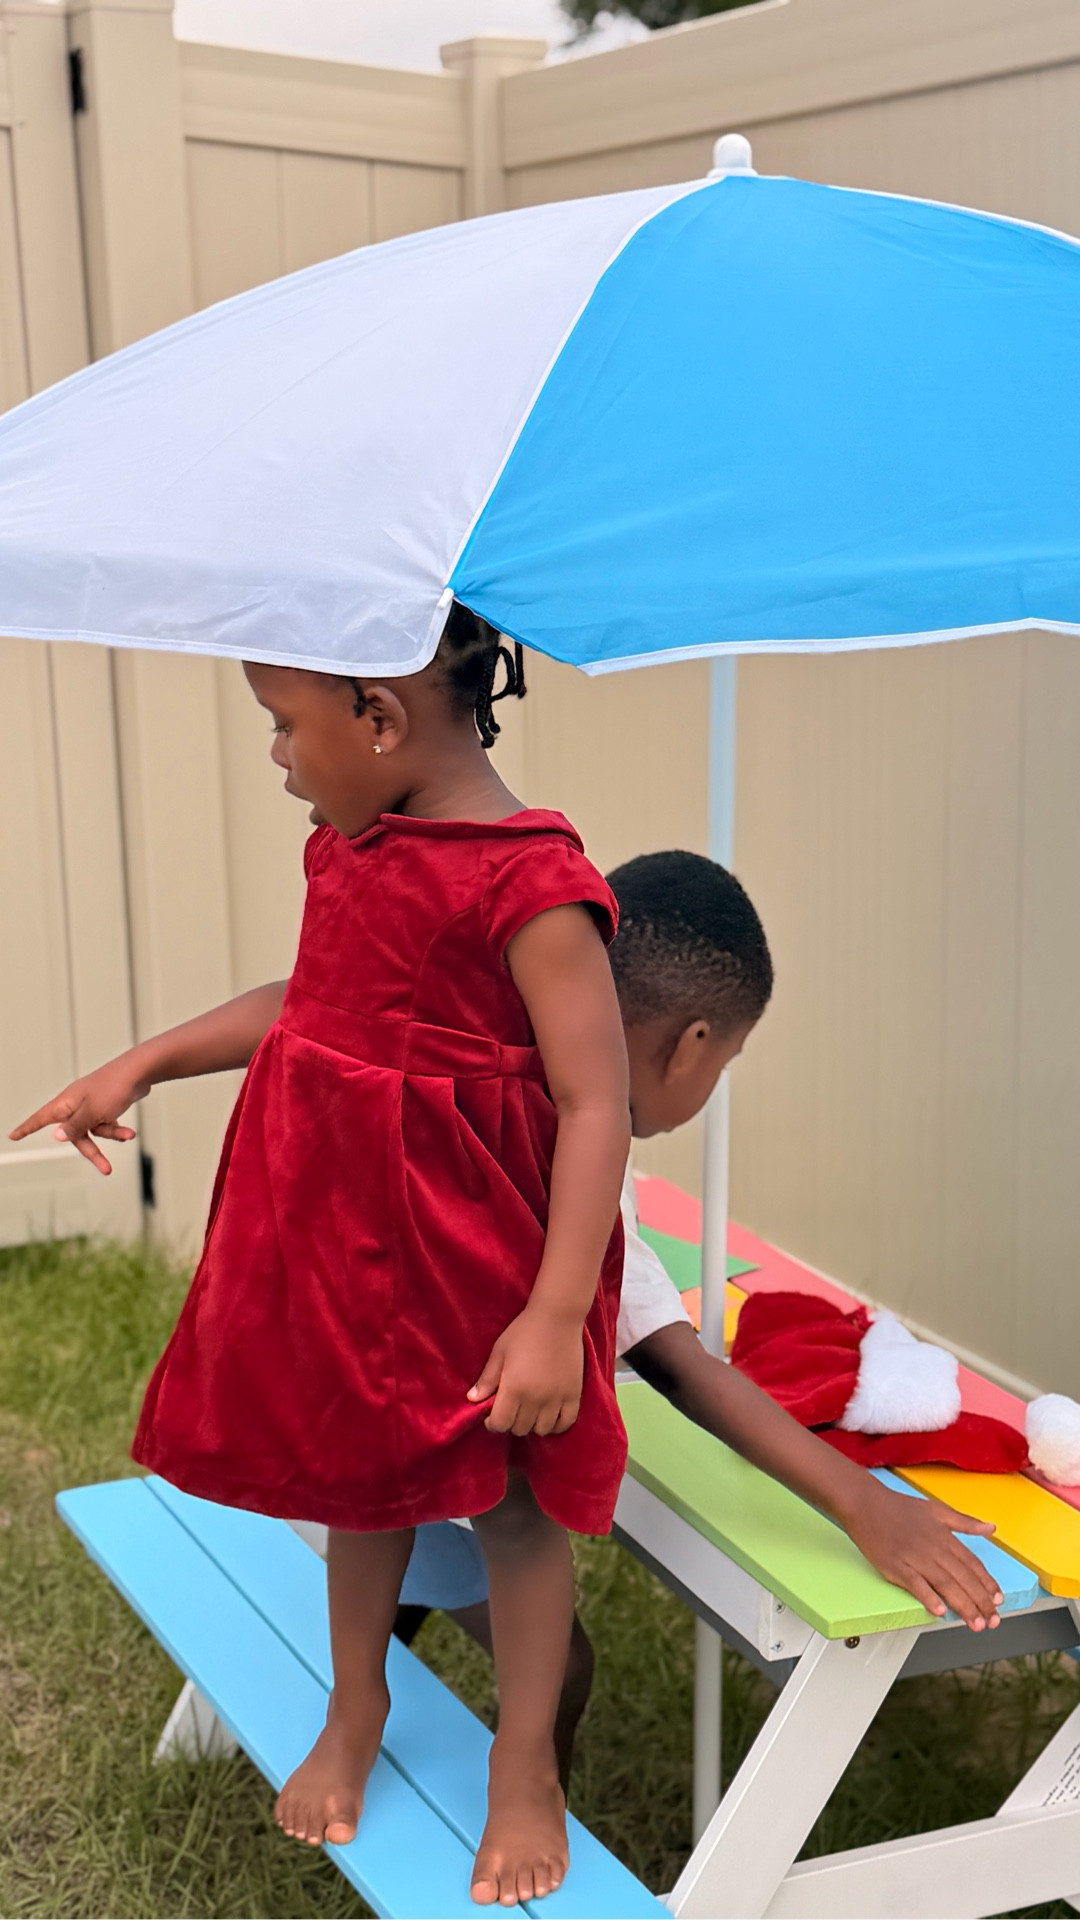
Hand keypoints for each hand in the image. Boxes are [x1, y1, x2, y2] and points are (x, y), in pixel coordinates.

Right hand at [9, 1057, 149, 1175]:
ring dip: (112, 1134)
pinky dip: (117, 1128)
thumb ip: (74, 1127)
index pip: (41, 1118)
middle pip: (76, 1134)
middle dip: (92, 1152)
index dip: (27, 1128)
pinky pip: (106, 1124)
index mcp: (66, 1103)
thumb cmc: (113, 1088)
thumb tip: (57, 1136)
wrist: (139, 1072)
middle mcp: (76, 1104)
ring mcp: (91, 1105)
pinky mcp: (105, 1106)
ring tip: (128, 1135)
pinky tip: (129, 1131)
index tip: (13, 1136)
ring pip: (95, 1131)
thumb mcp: (92, 1113)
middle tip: (106, 1169)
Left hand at [467, 1307, 584, 1437]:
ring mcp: (557, 1398)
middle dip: (511, 1422)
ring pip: (542, 1430)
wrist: (558, 1317)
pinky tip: (549, 1415)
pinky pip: (566, 1423)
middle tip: (511, 1408)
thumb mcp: (500, 1352)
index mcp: (514, 1388)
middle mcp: (535, 1398)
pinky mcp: (574, 1394)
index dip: (492, 1424)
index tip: (492, 1415)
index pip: (500, 1424)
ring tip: (530, 1410)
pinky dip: (556, 1425)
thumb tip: (472, 1400)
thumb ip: (487, 1379)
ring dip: (533, 1424)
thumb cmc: (524, 1331)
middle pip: (520, 1429)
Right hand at [846, 1482, 1002, 1630]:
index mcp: (944, 1536)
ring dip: (962, 1605)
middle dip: (980, 1602)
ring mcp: (914, 1557)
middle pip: (963, 1578)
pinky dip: (928, 1597)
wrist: (866, 1503)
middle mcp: (933, 1548)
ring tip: (975, 1623)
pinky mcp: (895, 1566)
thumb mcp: (937, 1510)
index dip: (987, 1583)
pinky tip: (939, 1611)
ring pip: (944, 1584)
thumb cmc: (899, 1507)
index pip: (972, 1564)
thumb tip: (991, 1528)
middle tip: (992, 1621)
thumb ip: (965, 1522)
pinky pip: (915, 1584)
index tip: (998, 1601)